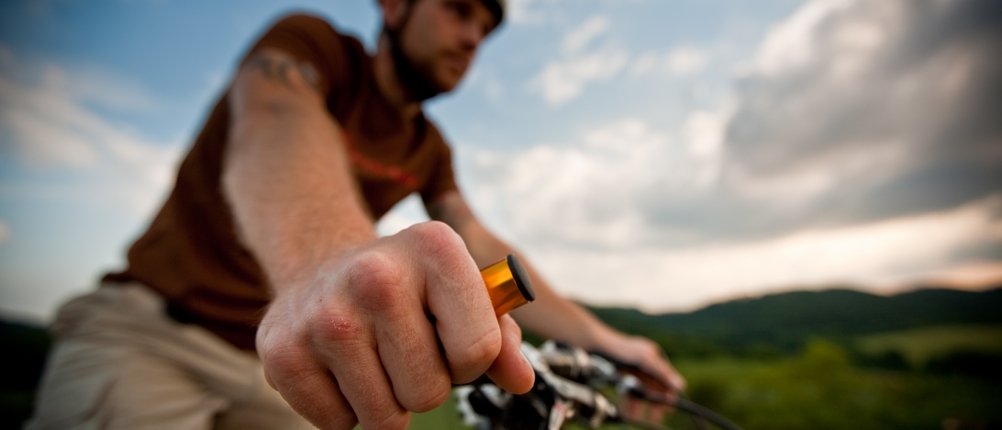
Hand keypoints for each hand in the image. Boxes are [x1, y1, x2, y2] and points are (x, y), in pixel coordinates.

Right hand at [255, 222, 534, 428]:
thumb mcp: (458, 291)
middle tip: (403, 350)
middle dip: (423, 384)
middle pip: (429, 391)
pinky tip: (339, 367)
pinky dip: (343, 409)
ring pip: (384, 417)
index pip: (478, 352)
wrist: (323, 266)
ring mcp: (324, 314)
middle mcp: (375, 274)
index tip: (447, 339)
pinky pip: (337, 424)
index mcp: (434, 248)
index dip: (468, 361)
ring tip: (373, 359)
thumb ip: (498, 335)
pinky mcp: (282, 351)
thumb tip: (521, 379)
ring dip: (385, 402)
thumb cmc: (408, 288)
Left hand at [598, 333, 685, 423]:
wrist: (596, 345)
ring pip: (641, 392)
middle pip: (655, 388)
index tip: (667, 409)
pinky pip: (629, 392)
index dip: (669, 395)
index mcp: (655, 358)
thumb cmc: (621, 348)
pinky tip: (627, 411)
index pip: (669, 380)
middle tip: (655, 417)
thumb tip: (682, 385)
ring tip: (636, 417)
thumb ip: (662, 373)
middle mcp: (647, 365)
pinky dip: (629, 401)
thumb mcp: (644, 359)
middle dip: (655, 403)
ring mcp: (634, 371)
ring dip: (640, 404)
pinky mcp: (623, 376)